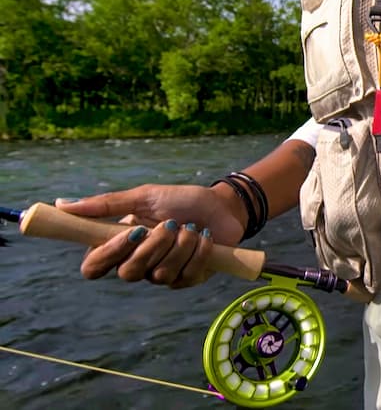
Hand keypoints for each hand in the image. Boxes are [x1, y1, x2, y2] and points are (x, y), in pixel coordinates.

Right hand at [56, 184, 244, 287]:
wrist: (222, 206)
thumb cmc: (181, 200)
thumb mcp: (144, 197)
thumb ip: (106, 204)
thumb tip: (61, 203)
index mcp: (120, 244)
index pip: (93, 267)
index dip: (106, 256)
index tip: (130, 233)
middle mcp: (138, 264)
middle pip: (128, 273)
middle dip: (152, 247)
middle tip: (170, 223)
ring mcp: (163, 274)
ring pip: (160, 275)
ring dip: (180, 246)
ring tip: (192, 227)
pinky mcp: (189, 279)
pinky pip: (186, 275)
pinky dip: (199, 252)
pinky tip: (205, 237)